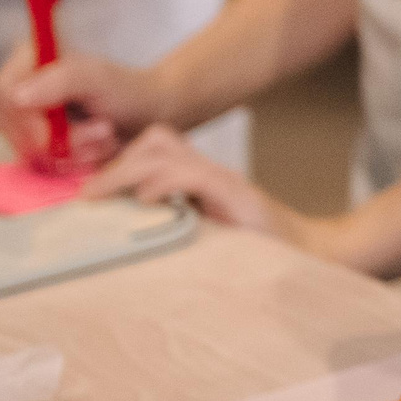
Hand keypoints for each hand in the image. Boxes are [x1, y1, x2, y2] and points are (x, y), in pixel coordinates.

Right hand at [0, 40, 168, 170]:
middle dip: (60, 138)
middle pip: (11, 124)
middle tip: (104, 131)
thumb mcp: (100, 78)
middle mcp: (20, 86)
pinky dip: (72, 162)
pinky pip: (40, 163)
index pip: (4, 91)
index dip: (24, 119)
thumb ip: (63, 80)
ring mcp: (24, 117)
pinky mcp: (36, 142)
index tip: (50, 138)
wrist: (147, 115)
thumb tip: (17, 97)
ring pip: (27, 148)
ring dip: (73, 151)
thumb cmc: (126, 89)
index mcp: (29, 57)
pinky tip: (97, 150)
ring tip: (106, 137)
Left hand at [89, 124, 311, 248]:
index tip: (89, 196)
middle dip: (116, 163)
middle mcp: (208, 175)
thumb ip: (173, 233)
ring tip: (104, 196)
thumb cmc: (257, 258)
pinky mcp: (236, 195)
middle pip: (154, 142)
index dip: (118, 164)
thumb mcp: (205, 241)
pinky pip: (191, 174)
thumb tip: (123, 247)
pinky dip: (163, 182)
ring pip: (164, 150)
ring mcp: (222, 182)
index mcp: (198, 185)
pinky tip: (147, 200)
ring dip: (128, 169)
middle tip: (90, 196)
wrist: (311, 258)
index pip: (153, 152)